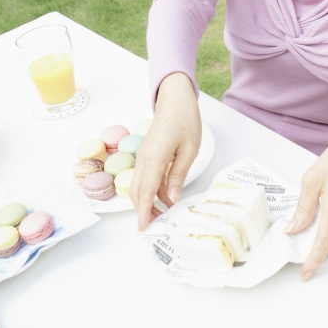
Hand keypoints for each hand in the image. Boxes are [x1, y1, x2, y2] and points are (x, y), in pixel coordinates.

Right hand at [130, 73, 200, 230]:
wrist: (174, 98)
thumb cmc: (185, 120)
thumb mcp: (189, 150)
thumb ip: (178, 175)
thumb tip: (172, 199)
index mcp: (154, 158)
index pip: (145, 192)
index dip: (143, 212)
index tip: (143, 229)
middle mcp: (143, 158)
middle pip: (137, 192)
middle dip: (143, 211)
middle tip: (156, 226)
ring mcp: (143, 156)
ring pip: (139, 185)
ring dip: (146, 202)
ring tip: (161, 215)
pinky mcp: (146, 153)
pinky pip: (144, 176)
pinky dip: (150, 190)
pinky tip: (163, 197)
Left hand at [287, 127, 327, 279]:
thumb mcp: (313, 177)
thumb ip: (304, 206)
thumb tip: (293, 228)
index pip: (325, 239)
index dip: (314, 258)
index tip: (305, 273)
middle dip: (313, 245)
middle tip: (295, 241)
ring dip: (323, 234)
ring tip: (309, 222)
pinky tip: (326, 213)